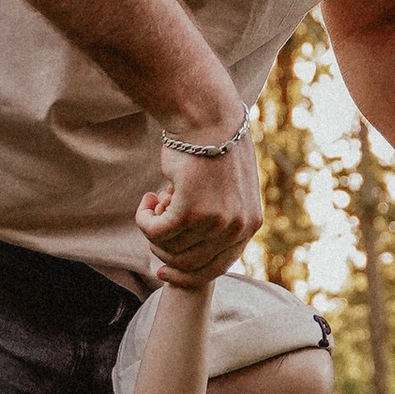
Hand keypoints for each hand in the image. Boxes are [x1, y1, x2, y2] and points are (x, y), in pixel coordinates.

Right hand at [136, 129, 262, 285]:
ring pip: (169, 248)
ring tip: (154, 203)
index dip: (186, 274)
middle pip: (189, 265)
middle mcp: (237, 228)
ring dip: (153, 230)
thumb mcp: (228, 190)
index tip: (163, 272)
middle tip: (153, 228)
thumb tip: (191, 247)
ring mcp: (215, 221)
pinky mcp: (190, 210)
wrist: (208, 118)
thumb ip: (219, 218)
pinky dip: (144, 220)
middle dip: (163, 252)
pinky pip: (155, 232)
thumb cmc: (212, 149)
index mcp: (250, 225)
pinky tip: (145, 200)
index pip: (216, 268)